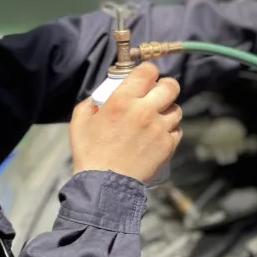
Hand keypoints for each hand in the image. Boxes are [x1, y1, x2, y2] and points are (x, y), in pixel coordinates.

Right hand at [70, 63, 182, 180]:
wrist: (105, 185)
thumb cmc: (90, 154)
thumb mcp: (80, 123)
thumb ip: (89, 104)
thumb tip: (98, 98)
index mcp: (123, 101)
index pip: (148, 72)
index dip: (149, 71)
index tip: (146, 77)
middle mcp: (144, 111)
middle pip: (171, 86)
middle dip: (166, 86)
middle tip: (158, 93)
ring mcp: (159, 129)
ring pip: (176, 109)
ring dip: (167, 110)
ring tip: (156, 118)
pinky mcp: (167, 146)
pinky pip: (177, 130)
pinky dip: (170, 130)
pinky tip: (158, 134)